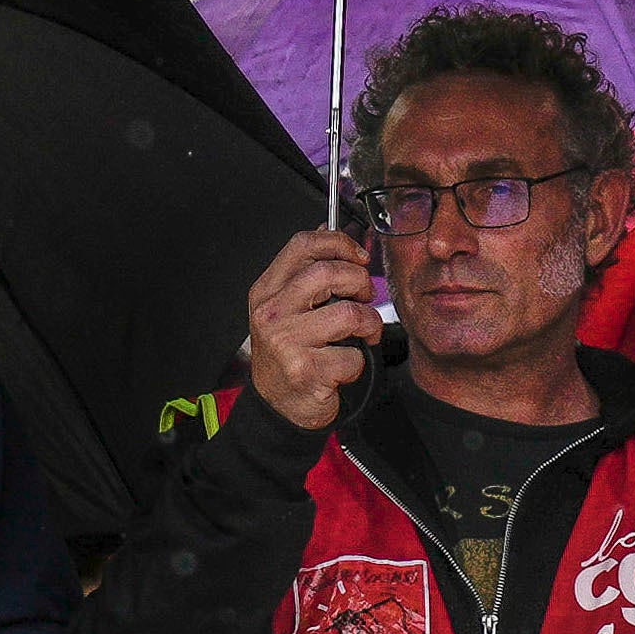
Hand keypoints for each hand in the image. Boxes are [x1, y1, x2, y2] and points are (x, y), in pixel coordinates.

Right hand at [244, 233, 381, 434]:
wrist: (278, 405)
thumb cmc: (288, 352)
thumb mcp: (288, 306)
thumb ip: (306, 269)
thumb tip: (328, 228)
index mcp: (267, 290)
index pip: (302, 245)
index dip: (339, 243)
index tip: (358, 255)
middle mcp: (271, 313)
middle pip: (327, 273)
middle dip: (359, 282)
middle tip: (364, 296)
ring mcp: (286, 343)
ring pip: (347, 314)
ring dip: (367, 323)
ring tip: (364, 332)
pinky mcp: (305, 372)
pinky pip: (351, 355)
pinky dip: (358, 361)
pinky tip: (344, 365)